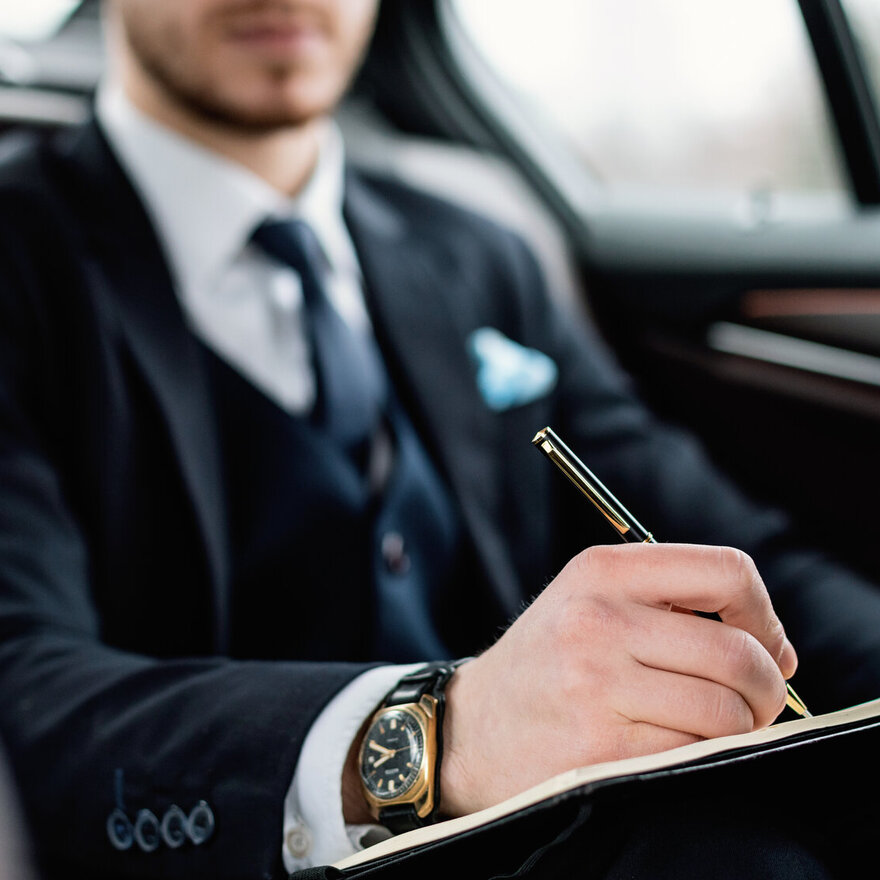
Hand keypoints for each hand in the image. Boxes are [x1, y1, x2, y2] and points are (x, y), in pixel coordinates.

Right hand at [439, 543, 796, 817]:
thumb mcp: (591, 599)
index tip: (766, 643)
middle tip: (757, 701)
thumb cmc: (547, 661)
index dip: (764, 613)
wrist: (472, 726)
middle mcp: (597, 619)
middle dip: (767, 687)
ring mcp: (595, 684)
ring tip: (712, 725)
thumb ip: (672, 604)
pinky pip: (692, 754)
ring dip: (737, 727)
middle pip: (736, 652)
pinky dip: (699, 755)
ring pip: (724, 712)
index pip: (725, 572)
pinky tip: (671, 745)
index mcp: (602, 570)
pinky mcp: (599, 747)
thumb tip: (775, 649)